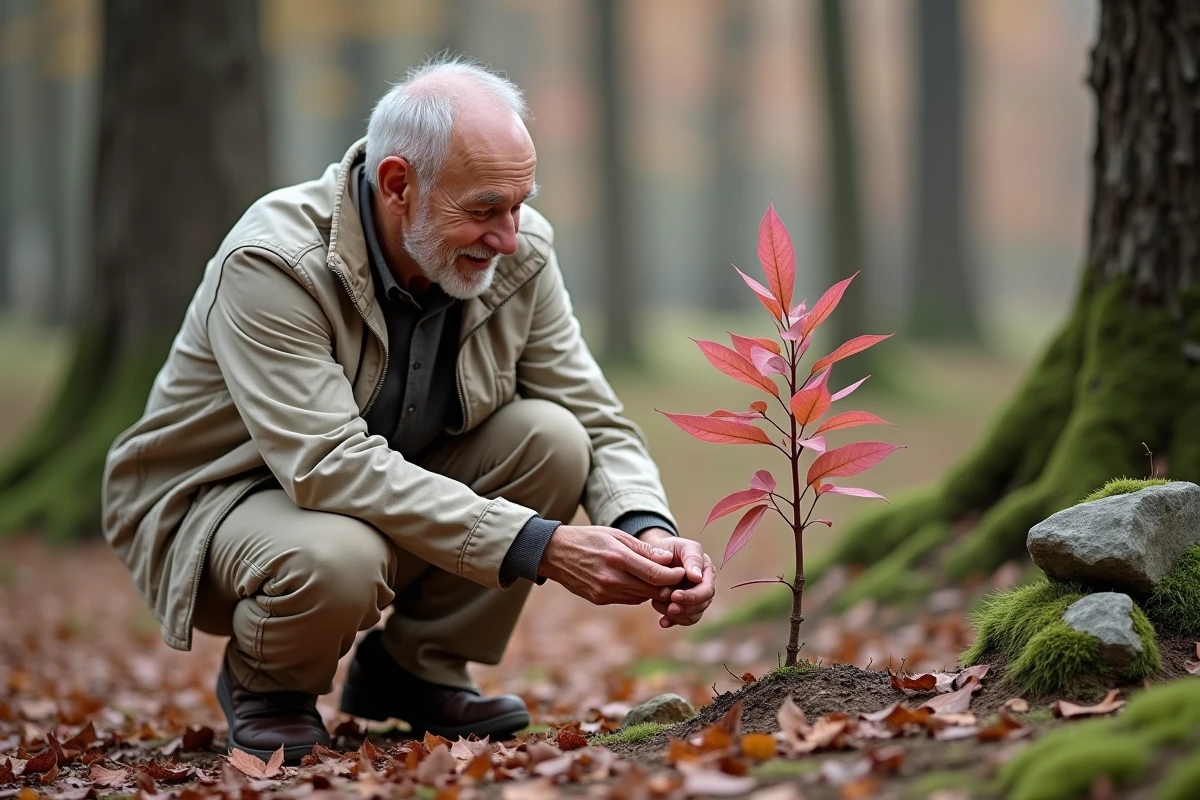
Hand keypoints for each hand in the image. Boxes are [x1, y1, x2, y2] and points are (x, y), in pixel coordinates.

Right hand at [538, 525, 685, 605]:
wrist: (555, 553)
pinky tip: (637, 582)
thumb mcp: (615, 535)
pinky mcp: (599, 599)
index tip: (682, 572)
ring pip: (641, 597)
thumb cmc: (588, 538)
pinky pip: (627, 600)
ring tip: (658, 580)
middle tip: (676, 579)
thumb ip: (642, 549)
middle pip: (651, 589)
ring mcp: (604, 592)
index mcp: (617, 558)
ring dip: (653, 590)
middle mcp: (611, 578)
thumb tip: (668, 560)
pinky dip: (637, 593)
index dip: (673, 576)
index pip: (655, 574)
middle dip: (667, 586)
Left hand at [638, 528, 716, 627]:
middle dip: (686, 608)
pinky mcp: (682, 607)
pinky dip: (672, 621)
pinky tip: (663, 622)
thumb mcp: (682, 546)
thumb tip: (697, 577)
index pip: (707, 590)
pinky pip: (682, 619)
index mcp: (707, 572)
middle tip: (670, 608)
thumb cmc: (670, 548)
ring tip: (661, 608)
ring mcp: (693, 598)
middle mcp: (703, 587)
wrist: (654, 555)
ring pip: (693, 615)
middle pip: (702, 605)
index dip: (693, 596)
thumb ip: (692, 559)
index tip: (675, 595)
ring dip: (678, 616)